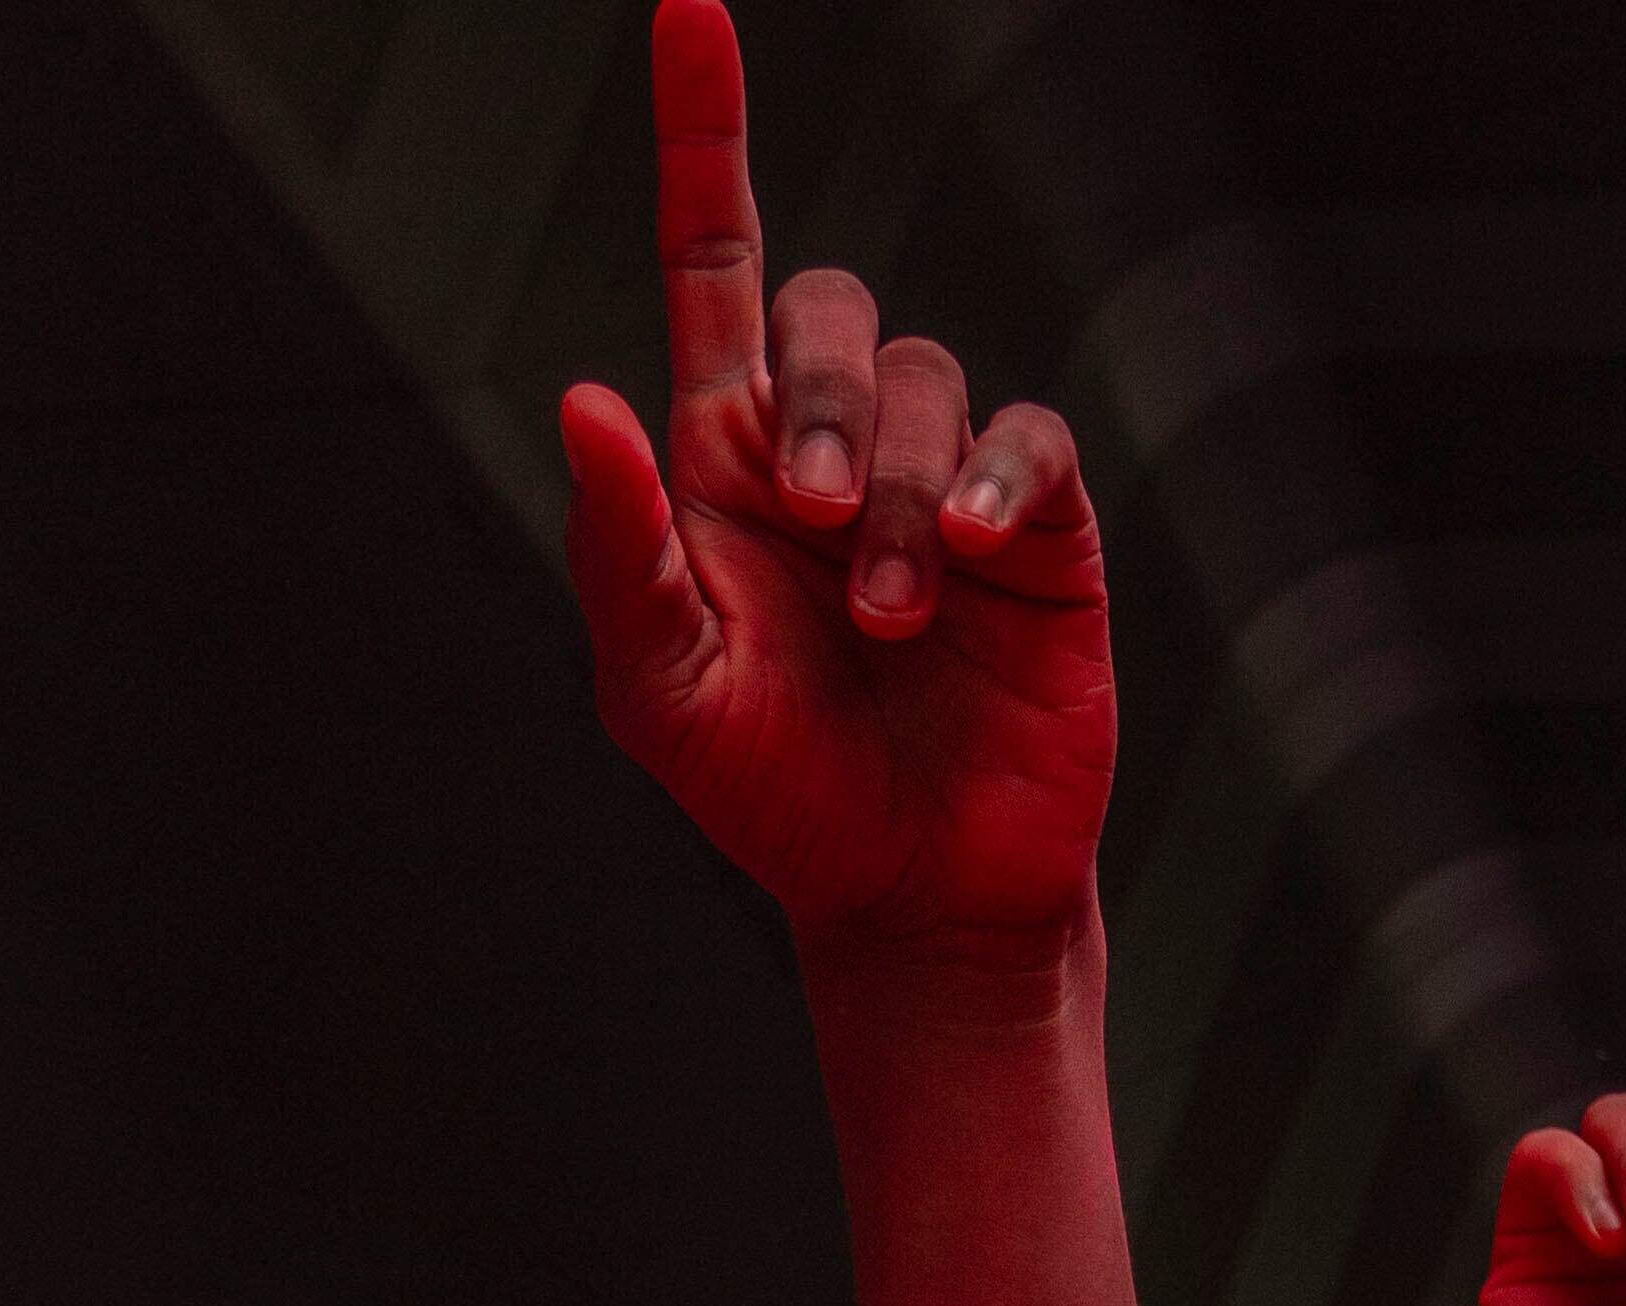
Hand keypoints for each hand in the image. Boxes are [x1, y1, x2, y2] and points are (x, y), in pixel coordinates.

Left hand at [555, 1, 1112, 968]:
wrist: (913, 898)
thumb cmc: (775, 797)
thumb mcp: (662, 688)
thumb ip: (618, 550)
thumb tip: (583, 400)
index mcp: (726, 456)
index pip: (714, 254)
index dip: (705, 130)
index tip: (688, 9)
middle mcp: (837, 442)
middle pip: (834, 313)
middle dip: (826, 401)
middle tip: (818, 525)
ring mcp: (945, 480)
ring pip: (931, 381)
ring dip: (904, 490)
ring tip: (890, 615)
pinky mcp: (1041, 528)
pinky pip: (1026, 438)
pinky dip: (996, 479)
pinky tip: (974, 552)